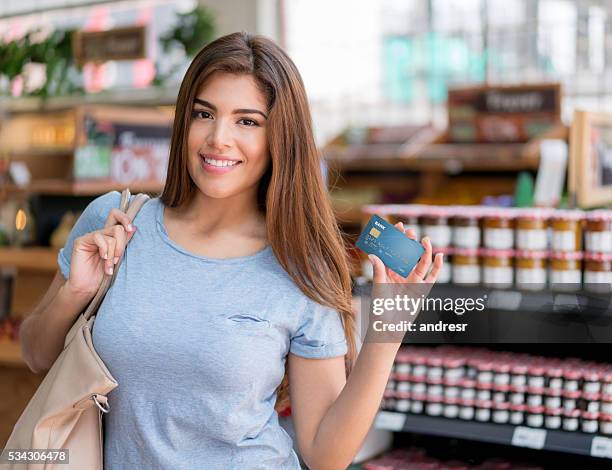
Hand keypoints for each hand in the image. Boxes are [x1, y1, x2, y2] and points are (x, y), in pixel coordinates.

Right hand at [66, 208, 135, 296]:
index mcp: (110, 236)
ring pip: (110, 235)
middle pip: (118, 228)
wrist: (88, 287)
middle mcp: (100, 234)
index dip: (125, 218)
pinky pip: (98, 237)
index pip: (116, 215)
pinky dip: (104, 250)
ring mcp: (90, 237)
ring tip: (109, 266)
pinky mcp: (81, 241)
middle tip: (117, 260)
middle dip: (121, 246)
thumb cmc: (104, 275)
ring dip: (112, 253)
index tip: (131, 229)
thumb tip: (133, 228)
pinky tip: (103, 259)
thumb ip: (123, 243)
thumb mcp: (118, 257)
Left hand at [365, 222, 443, 343]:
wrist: (389, 328)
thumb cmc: (380, 309)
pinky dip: (437, 266)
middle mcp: (401, 274)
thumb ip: (378, 271)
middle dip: (409, 242)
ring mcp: (413, 281)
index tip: (398, 226)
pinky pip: (431, 276)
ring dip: (424, 251)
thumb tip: (373, 255)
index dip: (396, 238)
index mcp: (388, 271)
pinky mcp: (422, 290)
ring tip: (425, 240)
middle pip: (408, 254)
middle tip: (410, 232)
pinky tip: (440, 255)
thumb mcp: (379, 288)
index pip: (393, 250)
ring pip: (421, 262)